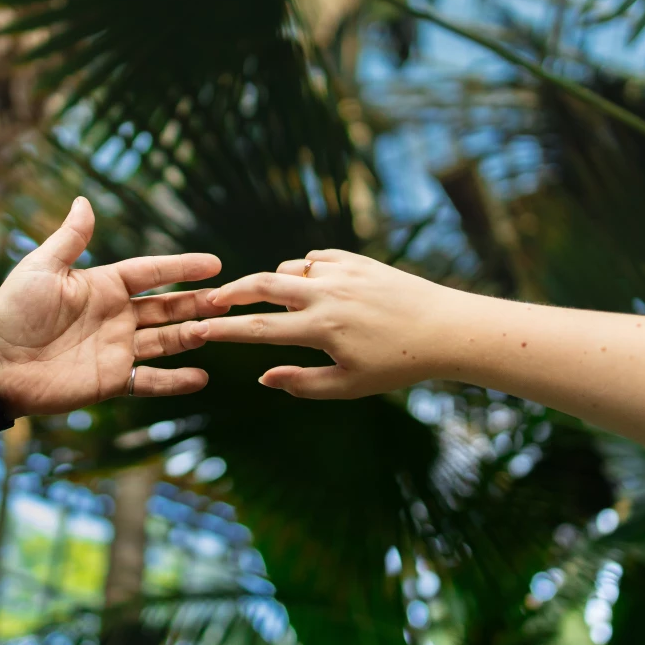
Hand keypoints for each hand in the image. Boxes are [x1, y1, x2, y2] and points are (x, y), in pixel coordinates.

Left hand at [0, 197, 227, 415]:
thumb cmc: (12, 314)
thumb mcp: (40, 269)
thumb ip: (69, 240)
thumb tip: (84, 201)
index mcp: (103, 286)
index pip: (151, 273)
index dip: (181, 267)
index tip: (213, 263)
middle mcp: (116, 317)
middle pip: (167, 307)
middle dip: (196, 303)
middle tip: (227, 298)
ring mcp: (117, 349)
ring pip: (165, 341)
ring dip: (191, 336)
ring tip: (217, 331)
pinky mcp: (112, 380)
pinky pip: (150, 380)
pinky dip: (175, 381)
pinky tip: (201, 377)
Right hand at [201, 250, 465, 398]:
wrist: (446, 329)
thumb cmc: (397, 365)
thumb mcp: (349, 386)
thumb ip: (302, 384)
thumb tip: (264, 376)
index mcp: (322, 329)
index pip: (259, 329)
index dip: (223, 330)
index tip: (198, 329)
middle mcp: (327, 295)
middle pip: (263, 285)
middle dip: (232, 292)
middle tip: (213, 301)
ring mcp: (342, 273)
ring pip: (290, 269)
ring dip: (274, 284)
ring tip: (274, 304)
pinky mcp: (357, 260)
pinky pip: (316, 258)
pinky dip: (304, 270)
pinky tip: (308, 285)